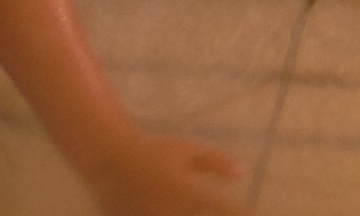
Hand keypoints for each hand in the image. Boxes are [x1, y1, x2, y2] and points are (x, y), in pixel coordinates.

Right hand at [85, 131, 248, 214]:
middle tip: (210, 207)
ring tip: (188, 207)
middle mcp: (175, 212)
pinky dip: (167, 215)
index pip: (226, 209)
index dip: (240, 212)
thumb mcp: (187, 150)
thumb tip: (242, 173)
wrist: (110, 161)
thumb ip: (216, 163)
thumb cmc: (153, 153)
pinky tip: (169, 209)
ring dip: (191, 213)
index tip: (249, 213)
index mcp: (191, 193)